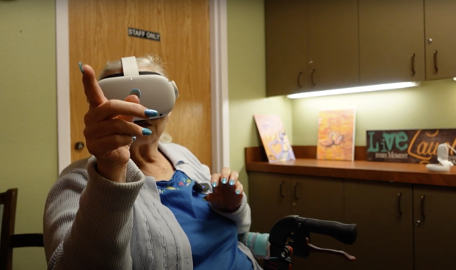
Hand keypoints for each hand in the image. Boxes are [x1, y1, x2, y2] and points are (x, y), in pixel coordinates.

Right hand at [80, 63, 152, 181]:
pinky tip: (129, 141)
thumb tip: (135, 96)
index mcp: (97, 110)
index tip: (85, 67)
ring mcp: (91, 133)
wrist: (115, 160)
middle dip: (133, 109)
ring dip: (134, 128)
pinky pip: (115, 139)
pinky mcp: (95, 147)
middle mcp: (91, 120)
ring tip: (143, 131)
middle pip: (111, 106)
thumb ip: (128, 109)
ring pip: (116, 124)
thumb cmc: (119, 137)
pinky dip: (127, 139)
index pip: (91, 93)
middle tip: (149, 112)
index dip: (88, 81)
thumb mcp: (126, 121)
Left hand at [205, 167, 243, 211]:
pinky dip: (239, 188)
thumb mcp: (214, 199)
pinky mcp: (239, 187)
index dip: (214, 179)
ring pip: (234, 174)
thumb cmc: (219, 199)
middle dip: (225, 174)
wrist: (227, 206)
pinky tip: (237, 192)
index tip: (214, 185)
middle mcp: (225, 178)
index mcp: (217, 180)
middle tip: (224, 181)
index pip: (215, 176)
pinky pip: (240, 185)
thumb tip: (205, 197)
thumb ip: (211, 198)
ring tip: (231, 183)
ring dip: (233, 177)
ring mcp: (233, 182)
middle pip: (226, 170)